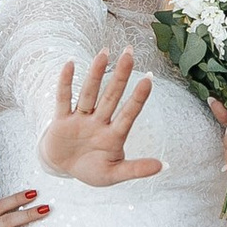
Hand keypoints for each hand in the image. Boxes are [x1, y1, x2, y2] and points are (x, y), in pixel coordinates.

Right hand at [41, 51, 164, 185]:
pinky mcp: (61, 121)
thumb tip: (164, 165)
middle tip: (129, 53)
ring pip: (89, 93)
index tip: (149, 79)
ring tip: (104, 53)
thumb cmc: (91, 170)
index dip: (138, 98)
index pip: (128, 114)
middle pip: (111, 96)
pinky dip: (65, 83)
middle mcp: (99, 122)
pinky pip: (64, 99)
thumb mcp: (114, 174)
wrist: (63, 168)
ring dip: (96, 74)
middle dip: (120, 76)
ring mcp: (80, 119)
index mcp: (114, 135)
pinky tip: (70, 64)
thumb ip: (136, 169)